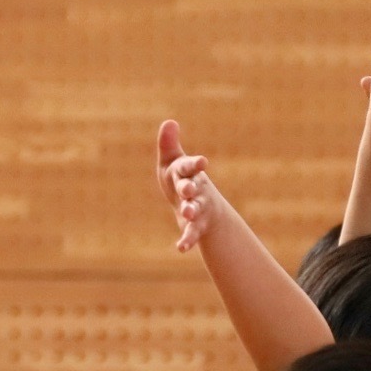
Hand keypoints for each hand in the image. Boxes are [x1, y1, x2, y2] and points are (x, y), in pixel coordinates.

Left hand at [154, 120, 228, 253]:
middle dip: (190, 188)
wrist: (199, 205)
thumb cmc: (181, 178)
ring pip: (196, 209)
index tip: (202, 161)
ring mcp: (199, 207)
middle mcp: (196, 189)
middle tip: (186, 189)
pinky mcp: (197, 225)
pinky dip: (187, 240)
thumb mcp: (172, 162)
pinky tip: (181, 248)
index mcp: (188, 172)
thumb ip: (169, 145)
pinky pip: (193, 233)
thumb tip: (169, 121)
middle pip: (193, 188)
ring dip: (192, 211)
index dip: (195, 164)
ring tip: (188, 213)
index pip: (190, 166)